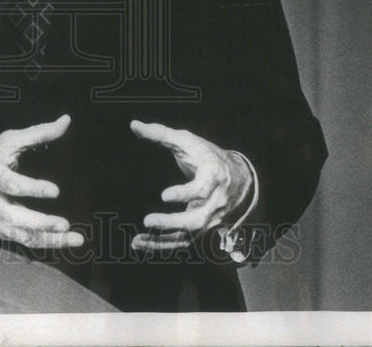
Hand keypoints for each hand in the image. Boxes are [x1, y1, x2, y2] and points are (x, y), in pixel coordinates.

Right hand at [0, 114, 82, 249]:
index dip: (33, 188)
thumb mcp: (6, 142)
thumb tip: (66, 120)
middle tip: (63, 224)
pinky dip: (44, 243)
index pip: (11, 185)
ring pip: (23, 235)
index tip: (55, 191)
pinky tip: (63, 240)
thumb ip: (37, 133)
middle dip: (41, 223)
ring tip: (75, 237)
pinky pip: (23, 242)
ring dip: (50, 240)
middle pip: (16, 217)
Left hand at [129, 120, 252, 251]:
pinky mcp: (203, 228)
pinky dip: (163, 245)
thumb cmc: (206, 155)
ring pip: (189, 236)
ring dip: (162, 241)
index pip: (203, 189)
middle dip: (172, 224)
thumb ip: (160, 133)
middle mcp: (215, 201)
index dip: (185, 194)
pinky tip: (142, 243)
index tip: (164, 195)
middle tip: (147, 220)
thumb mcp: (187, 141)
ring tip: (137, 241)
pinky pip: (184, 242)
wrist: (237, 177)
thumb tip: (133, 125)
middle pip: (197, 220)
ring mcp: (210, 218)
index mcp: (213, 176)